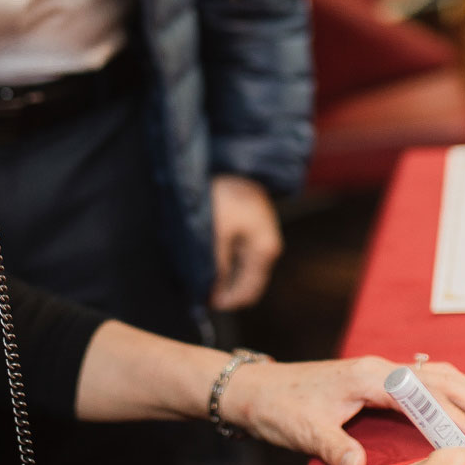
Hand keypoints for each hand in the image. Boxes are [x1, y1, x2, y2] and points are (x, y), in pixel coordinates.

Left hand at [209, 173, 281, 310]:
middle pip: (247, 283)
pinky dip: (224, 260)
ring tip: (199, 272)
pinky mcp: (250, 227)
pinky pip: (238, 254)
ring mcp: (260, 237)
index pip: (248, 292)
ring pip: (241, 269)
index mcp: (264, 251)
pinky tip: (207, 256)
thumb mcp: (217, 235)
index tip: (202, 302)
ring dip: (222, 275)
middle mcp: (267, 246)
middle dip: (223, 289)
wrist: (230, 162)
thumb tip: (213, 293)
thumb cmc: (224, 196)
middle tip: (196, 289)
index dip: (225, 302)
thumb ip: (217, 267)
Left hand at [222, 354, 464, 464]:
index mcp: (369, 376)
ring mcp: (384, 371)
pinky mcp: (382, 380)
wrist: (258, 390)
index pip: (425, 396)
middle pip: (445, 379)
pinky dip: (457, 396)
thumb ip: (333, 447)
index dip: (456, 418)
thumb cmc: (280, 409)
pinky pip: (431, 382)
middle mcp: (383, 368)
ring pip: (442, 377)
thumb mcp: (303, 431)